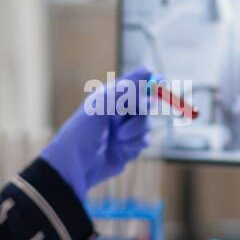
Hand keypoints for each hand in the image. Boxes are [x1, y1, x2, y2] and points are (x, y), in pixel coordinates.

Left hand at [41, 66, 151, 200]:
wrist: (75, 166)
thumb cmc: (82, 132)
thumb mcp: (102, 105)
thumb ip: (126, 90)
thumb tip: (149, 72)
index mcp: (110, 97)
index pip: (134, 83)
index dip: (150, 81)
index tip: (164, 79)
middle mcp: (119, 111)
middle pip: (146, 103)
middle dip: (143, 108)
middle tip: (144, 107)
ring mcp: (125, 129)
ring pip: (146, 123)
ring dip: (135, 130)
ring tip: (118, 137)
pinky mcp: (129, 147)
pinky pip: (144, 141)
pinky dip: (134, 144)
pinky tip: (121, 149)